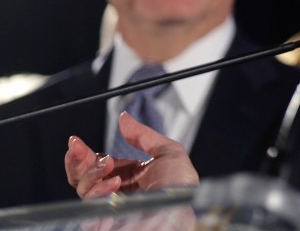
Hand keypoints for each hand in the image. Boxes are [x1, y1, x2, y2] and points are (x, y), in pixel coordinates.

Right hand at [65, 112, 199, 199]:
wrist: (184, 209)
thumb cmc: (182, 189)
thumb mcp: (168, 153)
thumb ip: (143, 136)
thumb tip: (124, 118)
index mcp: (128, 177)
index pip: (95, 166)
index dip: (83, 154)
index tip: (76, 141)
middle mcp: (115, 193)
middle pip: (81, 178)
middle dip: (77, 160)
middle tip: (79, 148)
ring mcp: (109, 209)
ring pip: (83, 191)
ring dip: (91, 173)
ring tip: (108, 164)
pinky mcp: (105, 222)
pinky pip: (90, 209)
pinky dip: (98, 193)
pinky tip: (113, 183)